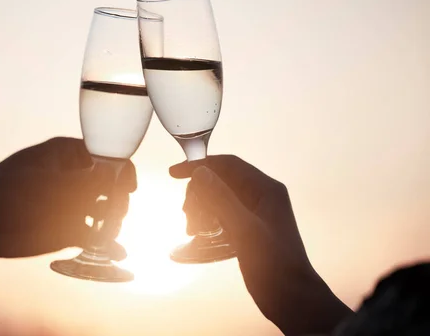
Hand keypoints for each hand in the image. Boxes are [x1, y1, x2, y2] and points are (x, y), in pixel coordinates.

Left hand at [0, 137, 136, 258]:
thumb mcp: (52, 183)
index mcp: (67, 154)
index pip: (107, 155)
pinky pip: (93, 235)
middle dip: (118, 201)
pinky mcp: (66, 230)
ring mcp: (70, 204)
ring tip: (108, 233)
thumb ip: (88, 180)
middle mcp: (73, 177)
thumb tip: (121, 175)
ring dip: (113, 222)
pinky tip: (116, 251)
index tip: (128, 188)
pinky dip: (105, 242)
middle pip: (111, 186)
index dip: (121, 170)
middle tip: (114, 216)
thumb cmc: (8, 192)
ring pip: (105, 211)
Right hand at [170, 156, 351, 334]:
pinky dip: (206, 219)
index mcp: (266, 189)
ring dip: (200, 208)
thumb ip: (222, 199)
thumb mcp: (245, 229)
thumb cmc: (274, 265)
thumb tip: (199, 172)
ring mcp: (255, 213)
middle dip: (198, 193)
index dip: (200, 165)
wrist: (292, 300)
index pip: (228, 165)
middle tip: (186, 214)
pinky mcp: (248, 229)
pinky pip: (221, 214)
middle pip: (221, 180)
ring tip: (191, 228)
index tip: (174, 174)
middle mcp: (261, 196)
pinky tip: (198, 233)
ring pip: (219, 198)